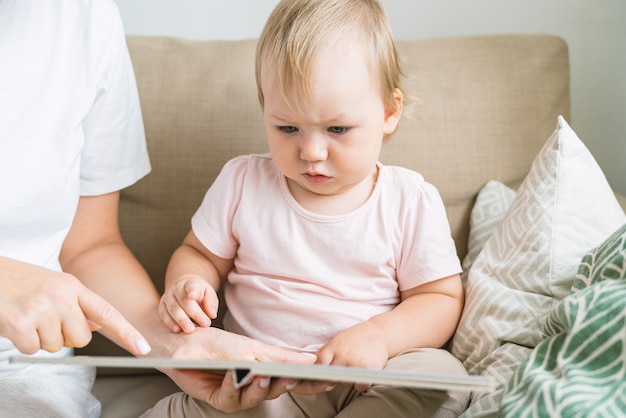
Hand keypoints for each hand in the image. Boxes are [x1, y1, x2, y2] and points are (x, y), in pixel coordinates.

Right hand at [0, 257, 149, 355]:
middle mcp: (61, 296)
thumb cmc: (20, 282)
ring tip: (28, 317)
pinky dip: (24, 343)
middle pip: (81, 339)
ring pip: (56, 346)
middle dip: (65, 337)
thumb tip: (97, 325)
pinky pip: (34, 349)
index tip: (144, 348)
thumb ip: (76, 303)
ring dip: (41, 338)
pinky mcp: (21, 323)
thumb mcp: (54, 284)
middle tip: (45, 320)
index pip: (107, 312)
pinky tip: (16, 323)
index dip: (127, 332)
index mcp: (73, 286)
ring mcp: (42, 309)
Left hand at [150, 325, 315, 411]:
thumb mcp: (254, 348)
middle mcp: (252, 389)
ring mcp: (235, 396)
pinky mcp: (217, 399)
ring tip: (261, 374)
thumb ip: (281, 357)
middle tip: (291, 377)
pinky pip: (229, 397)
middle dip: (282, 384)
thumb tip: (311, 360)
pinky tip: (235, 373)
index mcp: (265, 377)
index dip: (305, 383)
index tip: (322, 378)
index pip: (289, 382)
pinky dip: (233, 385)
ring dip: (258, 387)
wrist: (187, 343)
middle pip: (274, 392)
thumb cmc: (219, 344)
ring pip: (253, 398)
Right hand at [159, 277, 218, 333]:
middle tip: (205, 324)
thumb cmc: (200, 295)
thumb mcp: (209, 295)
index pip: (192, 286)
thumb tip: (212, 315)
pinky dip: (170, 323)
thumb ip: (211, 303)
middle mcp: (177, 288)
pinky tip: (177, 330)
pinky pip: (164, 314)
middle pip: (184, 301)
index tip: (193, 296)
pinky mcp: (161, 306)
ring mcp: (168, 296)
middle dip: (195, 313)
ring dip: (182, 320)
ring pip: (173, 308)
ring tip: (190, 330)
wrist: (184, 291)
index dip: (192, 291)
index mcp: (191, 283)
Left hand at [293, 321, 388, 393]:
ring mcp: (355, 362)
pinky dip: (360, 384)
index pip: (318, 364)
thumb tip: (309, 367)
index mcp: (333, 347)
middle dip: (333, 377)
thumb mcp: (337, 340)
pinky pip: (359, 386)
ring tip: (355, 365)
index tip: (318, 376)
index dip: (317, 372)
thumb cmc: (354, 338)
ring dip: (348, 379)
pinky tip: (363, 373)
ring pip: (344, 382)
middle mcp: (343, 354)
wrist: (379, 333)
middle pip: (330, 376)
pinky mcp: (367, 369)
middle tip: (342, 368)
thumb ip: (324, 353)